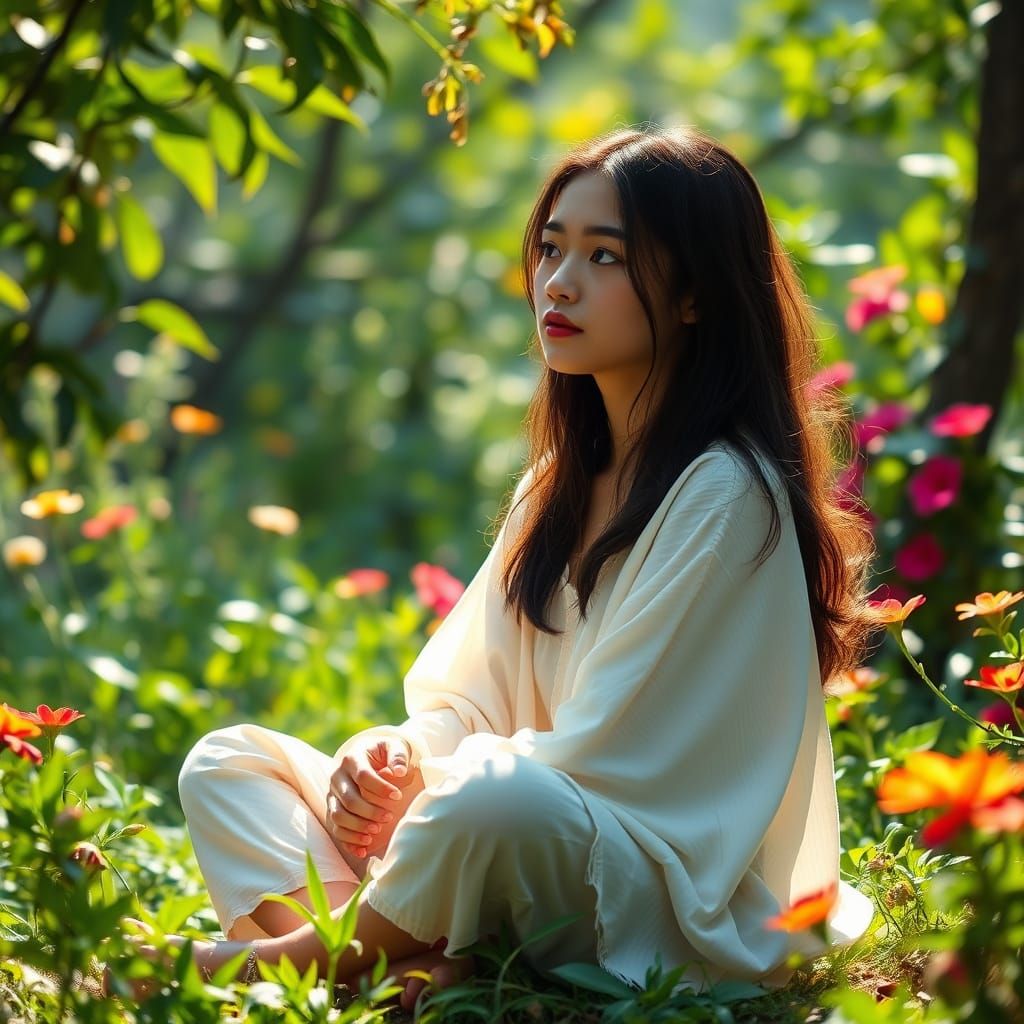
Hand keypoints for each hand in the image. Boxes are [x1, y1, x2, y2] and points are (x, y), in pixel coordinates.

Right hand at [327, 733, 423, 858]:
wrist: (367, 757)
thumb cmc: (383, 753)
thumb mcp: (393, 746)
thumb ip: (398, 755)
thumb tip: (399, 771)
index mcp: (352, 759)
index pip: (363, 776)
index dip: (380, 788)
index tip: (398, 796)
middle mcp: (337, 777)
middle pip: (349, 799)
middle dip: (369, 812)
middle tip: (389, 817)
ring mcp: (332, 795)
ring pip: (338, 816)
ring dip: (357, 828)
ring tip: (376, 832)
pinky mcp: (332, 809)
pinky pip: (335, 829)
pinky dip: (348, 841)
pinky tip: (364, 850)